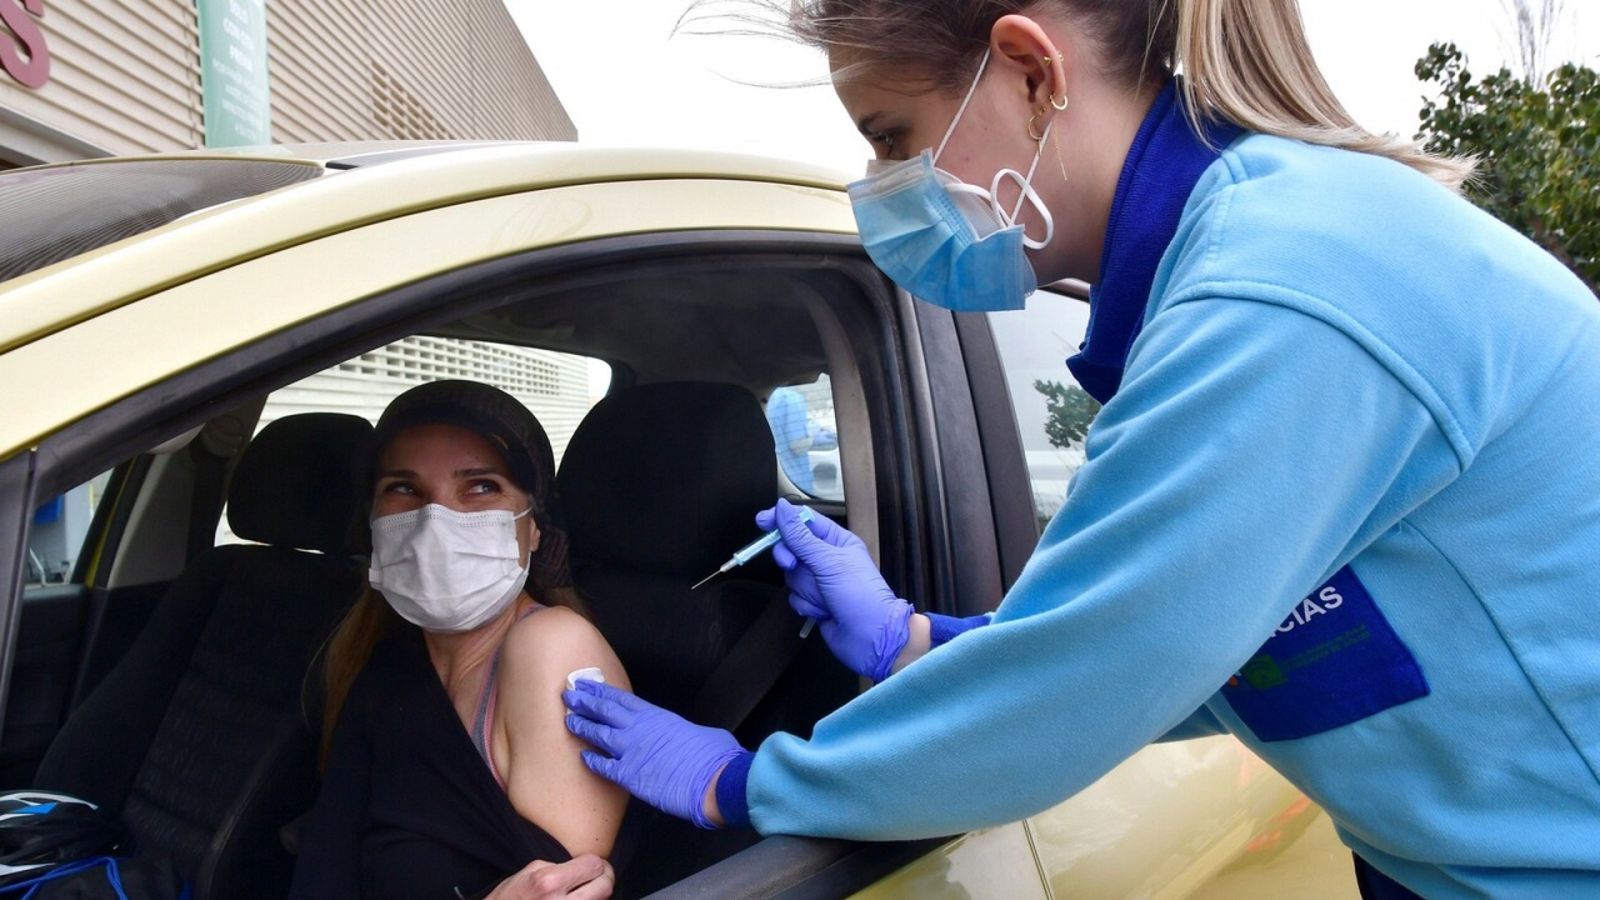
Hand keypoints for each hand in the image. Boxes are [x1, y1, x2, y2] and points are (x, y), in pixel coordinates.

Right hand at [484, 855, 613, 898]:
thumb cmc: (509, 898)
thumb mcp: (530, 872)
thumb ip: (559, 867)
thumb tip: (582, 868)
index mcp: (550, 882)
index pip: (593, 866)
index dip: (598, 863)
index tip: (595, 864)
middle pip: (604, 888)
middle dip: (605, 878)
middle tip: (600, 876)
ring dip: (598, 896)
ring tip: (587, 890)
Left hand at [564, 681, 742, 828]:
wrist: (713, 780)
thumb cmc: (713, 754)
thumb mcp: (699, 732)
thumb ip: (682, 732)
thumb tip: (684, 737)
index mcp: (657, 716)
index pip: (622, 699)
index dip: (601, 691)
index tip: (587, 685)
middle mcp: (639, 729)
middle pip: (605, 711)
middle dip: (585, 702)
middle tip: (569, 696)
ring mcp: (631, 751)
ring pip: (599, 734)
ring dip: (583, 726)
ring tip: (569, 720)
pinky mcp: (629, 776)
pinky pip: (603, 766)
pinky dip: (592, 760)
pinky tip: (583, 757)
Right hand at [756, 499, 911, 681]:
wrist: (870, 638)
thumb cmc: (858, 594)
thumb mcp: (828, 560)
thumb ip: (800, 536)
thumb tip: (781, 507)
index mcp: (838, 541)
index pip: (804, 522)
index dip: (782, 520)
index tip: (761, 521)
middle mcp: (828, 559)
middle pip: (792, 548)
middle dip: (791, 559)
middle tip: (791, 564)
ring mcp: (820, 582)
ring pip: (792, 575)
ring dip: (805, 588)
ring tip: (824, 597)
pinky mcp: (814, 602)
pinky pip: (795, 596)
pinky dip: (807, 605)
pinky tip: (823, 611)